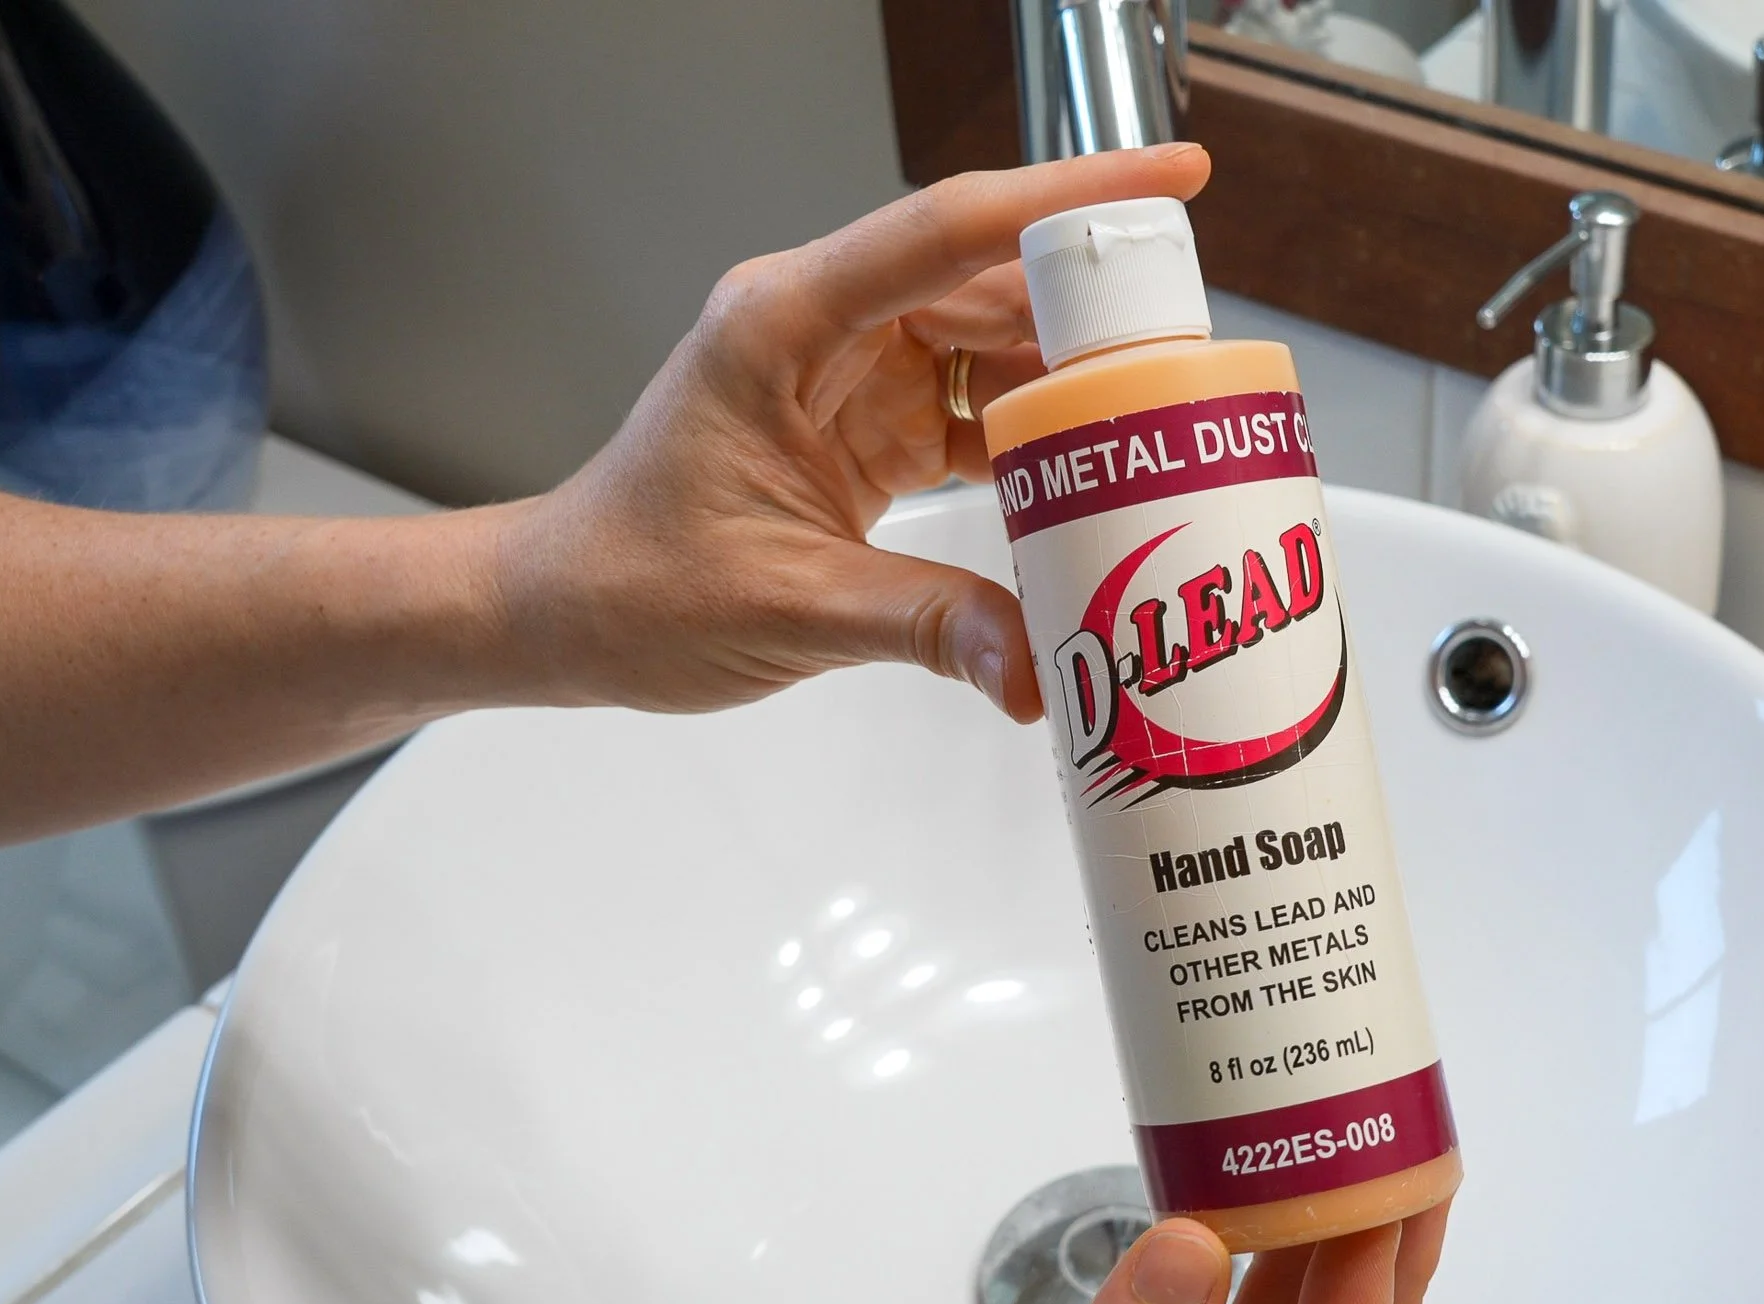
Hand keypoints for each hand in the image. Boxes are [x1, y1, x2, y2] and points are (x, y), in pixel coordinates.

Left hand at [489, 145, 1211, 722]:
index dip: (1069, 199)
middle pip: (991, 282)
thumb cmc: (632, 587)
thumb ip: (924, 627)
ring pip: (995, 346)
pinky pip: (978, 409)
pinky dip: (1035, 445)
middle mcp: (823, 325)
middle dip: (1097, 315)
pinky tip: (1088, 483)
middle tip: (1196, 360)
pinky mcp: (869, 423)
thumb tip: (1037, 664)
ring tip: (1160, 428)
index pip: (948, 228)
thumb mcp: (784, 608)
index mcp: (784, 324)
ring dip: (1072, 387)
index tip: (1174, 178)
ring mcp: (849, 371)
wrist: (568, 614)